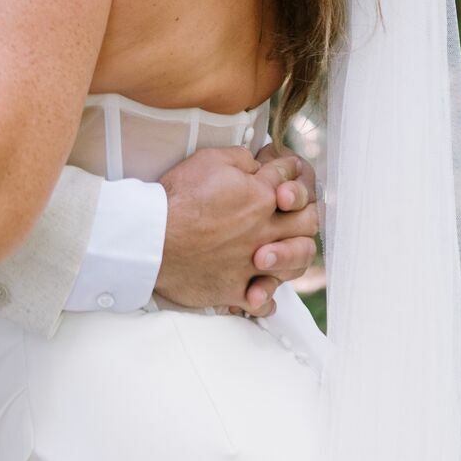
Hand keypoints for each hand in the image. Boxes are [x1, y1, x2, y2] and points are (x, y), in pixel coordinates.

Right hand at [154, 145, 318, 316]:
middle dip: (305, 213)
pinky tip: (257, 291)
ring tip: (280, 250)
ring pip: (296, 263)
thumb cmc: (178, 196)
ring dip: (293, 256)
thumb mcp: (210, 159)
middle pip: (308, 222)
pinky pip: (261, 302)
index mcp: (262, 196)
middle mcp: (265, 230)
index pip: (290, 178)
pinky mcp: (234, 289)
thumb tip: (257, 164)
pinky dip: (262, 298)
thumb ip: (241, 159)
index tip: (280, 173)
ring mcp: (253, 262)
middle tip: (291, 212)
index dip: (288, 171)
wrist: (152, 238)